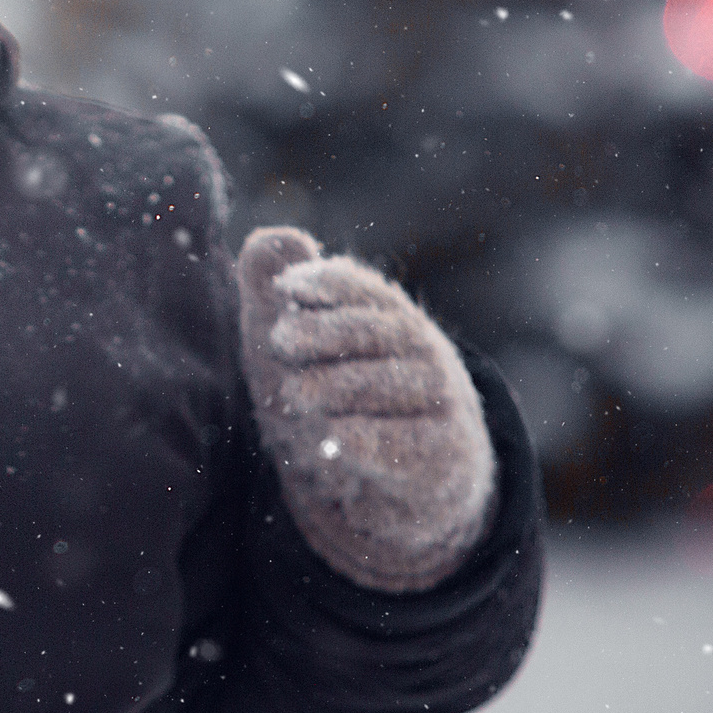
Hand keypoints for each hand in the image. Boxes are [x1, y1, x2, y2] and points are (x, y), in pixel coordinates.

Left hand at [238, 227, 493, 592]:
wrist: (411, 475)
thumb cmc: (343, 394)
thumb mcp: (301, 344)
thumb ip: (276, 286)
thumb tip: (268, 237)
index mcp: (387, 316)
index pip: (358, 287)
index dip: (324, 282)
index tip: (285, 288)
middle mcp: (422, 351)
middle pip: (371, 331)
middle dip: (322, 332)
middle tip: (280, 341)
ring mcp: (440, 402)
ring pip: (384, 385)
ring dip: (336, 387)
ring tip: (297, 396)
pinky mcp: (444, 455)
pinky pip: (404, 442)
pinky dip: (367, 438)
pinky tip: (333, 438)